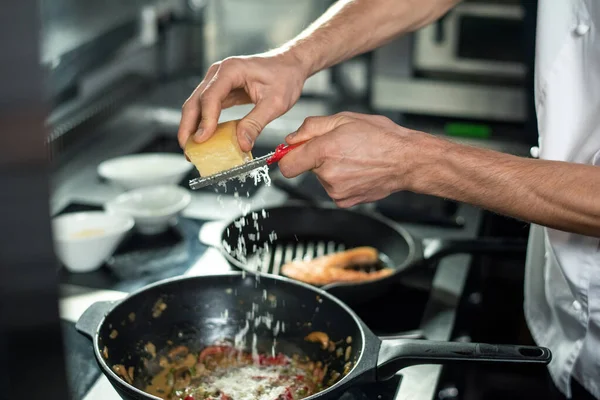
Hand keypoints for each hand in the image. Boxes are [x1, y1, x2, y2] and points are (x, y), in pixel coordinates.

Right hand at [178, 51, 307, 151]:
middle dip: (188, 127)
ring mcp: (217, 81)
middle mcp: (219, 73)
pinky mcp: (221, 90)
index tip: (202, 140)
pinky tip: (204, 139)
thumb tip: (242, 144)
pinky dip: (203, 123)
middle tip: (188, 150)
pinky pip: (207, 108)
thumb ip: (256, 123)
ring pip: (196, 105)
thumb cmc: (285, 76)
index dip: (205, 120)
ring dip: (192, 127)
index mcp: (231, 70)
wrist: (290, 65)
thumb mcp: (275, 103)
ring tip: (191, 149)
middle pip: (195, 101)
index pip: (210, 97)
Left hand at [278, 112, 433, 207]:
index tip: (291, 153)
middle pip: (305, 168)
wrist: (406, 160)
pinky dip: (341, 180)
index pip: (286, 164)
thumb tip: (291, 139)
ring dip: (330, 168)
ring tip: (353, 157)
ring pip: (320, 178)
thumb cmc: (382, 138)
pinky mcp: (345, 201)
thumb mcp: (344, 118)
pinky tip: (357, 170)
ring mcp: (337, 190)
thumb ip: (311, 127)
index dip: (286, 157)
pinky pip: (333, 189)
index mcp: (324, 151)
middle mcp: (328, 174)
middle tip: (337, 147)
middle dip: (315, 157)